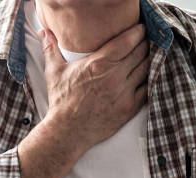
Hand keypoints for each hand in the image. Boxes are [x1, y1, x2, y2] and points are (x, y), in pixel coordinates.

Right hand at [38, 24, 149, 152]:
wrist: (68, 131)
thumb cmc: (62, 101)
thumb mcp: (54, 72)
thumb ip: (51, 49)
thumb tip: (44, 33)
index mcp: (99, 64)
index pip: (126, 42)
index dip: (137, 33)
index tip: (141, 28)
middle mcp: (115, 76)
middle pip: (140, 53)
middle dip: (145, 44)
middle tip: (147, 39)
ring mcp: (124, 93)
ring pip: (146, 69)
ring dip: (150, 60)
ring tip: (150, 54)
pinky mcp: (130, 107)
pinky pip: (147, 89)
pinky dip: (150, 80)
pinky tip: (150, 75)